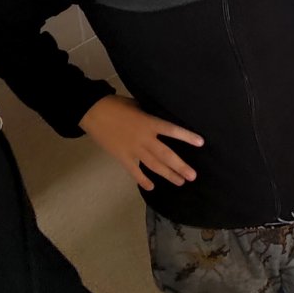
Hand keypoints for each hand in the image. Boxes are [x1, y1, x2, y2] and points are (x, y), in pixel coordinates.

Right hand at [79, 94, 201, 191]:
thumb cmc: (116, 105)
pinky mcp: (122, 157)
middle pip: (166, 155)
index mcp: (149, 122)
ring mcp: (133, 149)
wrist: (92, 112)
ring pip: (154, 165)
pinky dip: (143, 180)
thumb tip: (160, 121)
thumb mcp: (137, 105)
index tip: (201, 143)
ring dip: (168, 174)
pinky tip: (151, 187)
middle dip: (180, 166)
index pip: (172, 130)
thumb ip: (149, 115)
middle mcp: (144, 138)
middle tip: (193, 176)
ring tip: (180, 182)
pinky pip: (135, 171)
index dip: (187, 136)